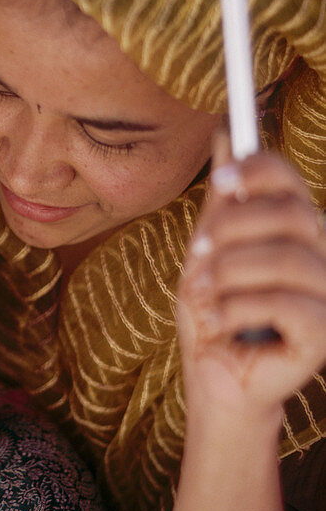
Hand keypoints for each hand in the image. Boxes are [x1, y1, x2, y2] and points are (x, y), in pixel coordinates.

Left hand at [177, 131, 325, 431]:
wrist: (212, 377)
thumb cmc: (212, 313)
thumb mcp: (206, 251)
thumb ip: (221, 201)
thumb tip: (227, 134)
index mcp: (291, 230)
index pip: (289, 181)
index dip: (258, 170)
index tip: (219, 179)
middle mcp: (318, 254)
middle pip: (292, 213)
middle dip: (232, 230)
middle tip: (198, 256)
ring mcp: (325, 294)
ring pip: (288, 258)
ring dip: (230, 274)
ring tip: (206, 295)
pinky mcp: (323, 334)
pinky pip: (287, 303)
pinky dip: (238, 308)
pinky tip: (219, 322)